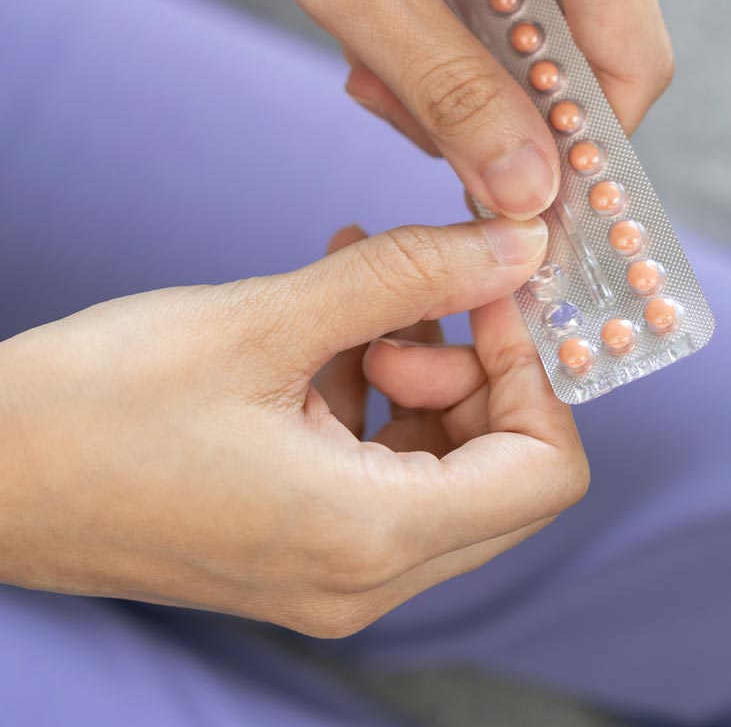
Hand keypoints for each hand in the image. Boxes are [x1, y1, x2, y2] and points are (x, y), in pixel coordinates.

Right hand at [0, 216, 587, 635]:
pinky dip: (374, 388)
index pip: (544, 469)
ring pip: (444, 460)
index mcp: (368, 537)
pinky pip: (383, 463)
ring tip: (351, 302)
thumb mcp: (268, 320)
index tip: (489, 293)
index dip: (533, 371)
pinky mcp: (300, 542)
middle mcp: (364, 576)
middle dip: (473, 368)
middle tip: (402, 305)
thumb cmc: (95, 405)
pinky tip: (327, 323)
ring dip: (418, 369)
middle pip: (502, 468)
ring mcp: (332, 568)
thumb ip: (410, 278)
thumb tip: (516, 245)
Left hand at [144, 0, 673, 218]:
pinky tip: (381, 27)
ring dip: (457, 76)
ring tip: (371, 62)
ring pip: (533, 36)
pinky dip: (444, 35)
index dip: (588, 152)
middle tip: (404, 113)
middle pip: (582, 57)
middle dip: (498, 112)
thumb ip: (451, 93)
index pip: (632, 65)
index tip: (523, 208)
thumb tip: (528, 192)